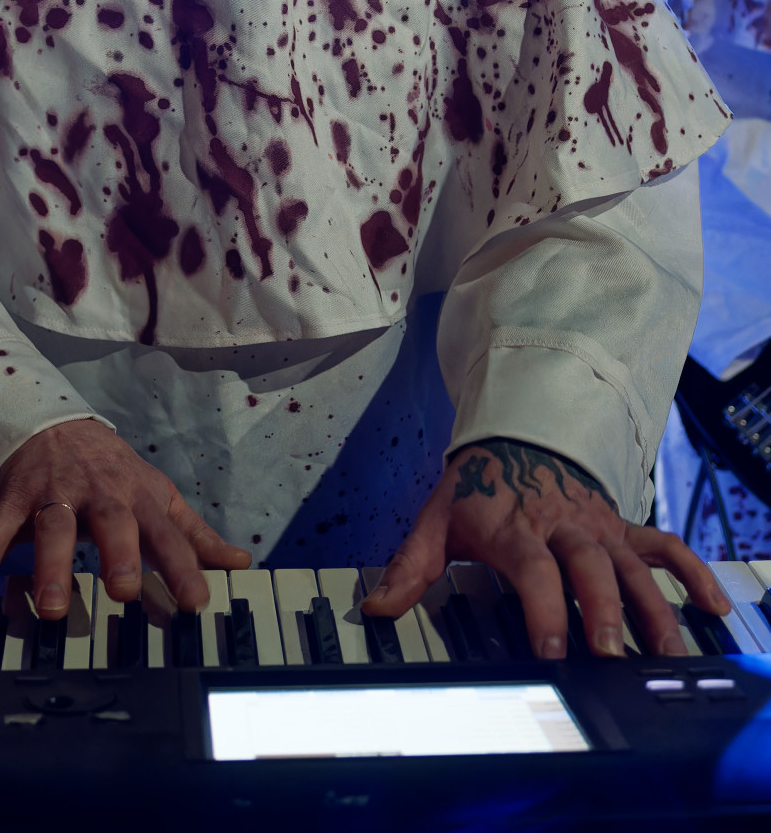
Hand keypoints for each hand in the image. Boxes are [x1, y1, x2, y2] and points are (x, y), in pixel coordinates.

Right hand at [0, 419, 250, 624]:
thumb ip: (194, 535)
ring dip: (49, 565)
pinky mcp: (12, 499)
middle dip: (117, 553)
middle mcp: (98, 495)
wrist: (54, 425)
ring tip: (49, 608)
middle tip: (121, 590)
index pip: (168, 534)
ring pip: (51, 527)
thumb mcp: (157, 496)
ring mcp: (52, 495)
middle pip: (111, 520)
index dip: (184, 566)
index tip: (196, 602)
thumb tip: (241, 563)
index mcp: (138, 498)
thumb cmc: (114, 473)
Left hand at [361, 438, 731, 657]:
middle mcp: (562, 526)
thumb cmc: (477, 488)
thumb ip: (410, 567)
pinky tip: (714, 608)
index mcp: (515, 527)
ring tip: (666, 652)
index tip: (553, 647)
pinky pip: (664, 547)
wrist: (514, 435)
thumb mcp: (436, 520)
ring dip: (651, 606)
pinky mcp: (622, 527)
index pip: (533, 569)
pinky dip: (693, 573)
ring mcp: (597, 526)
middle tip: (612, 654)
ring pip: (632, 565)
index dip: (544, 607)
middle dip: (603, 610)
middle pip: (589, 566)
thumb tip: (375, 608)